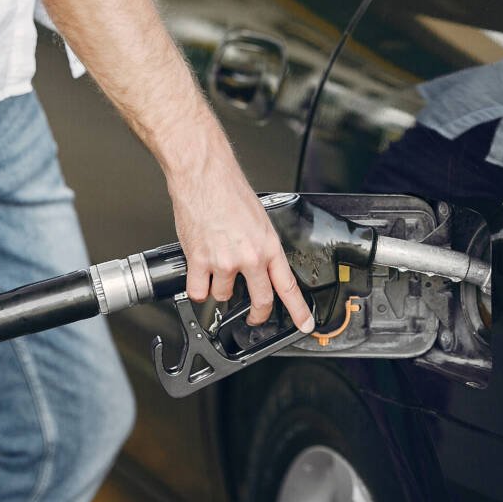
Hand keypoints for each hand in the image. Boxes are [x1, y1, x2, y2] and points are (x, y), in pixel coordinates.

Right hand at [168, 161, 313, 333]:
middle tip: (255, 318)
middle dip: (258, 315)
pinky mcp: (200, 261)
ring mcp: (224, 262)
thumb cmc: (229, 191)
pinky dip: (198, 288)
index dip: (299, 310)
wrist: (204, 177)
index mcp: (268, 246)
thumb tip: (260, 262)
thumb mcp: (259, 219)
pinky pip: (198, 291)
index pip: (288, 286)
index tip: (304, 324)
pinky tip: (199, 277)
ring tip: (215, 271)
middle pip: (260, 301)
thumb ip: (261, 245)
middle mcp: (249, 257)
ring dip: (220, 289)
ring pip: (223, 296)